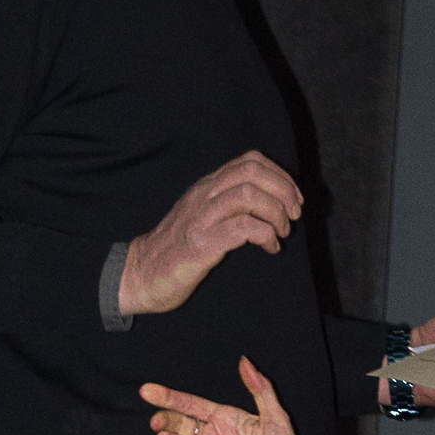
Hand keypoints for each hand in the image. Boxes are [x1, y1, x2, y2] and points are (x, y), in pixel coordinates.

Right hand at [118, 153, 301, 316]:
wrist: (141, 273)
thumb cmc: (176, 248)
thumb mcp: (201, 214)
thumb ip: (227, 202)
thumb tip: (270, 201)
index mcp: (206, 186)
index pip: (249, 161)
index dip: (280, 175)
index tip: (294, 197)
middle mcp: (203, 195)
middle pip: (252, 172)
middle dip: (283, 191)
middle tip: (294, 214)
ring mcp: (201, 218)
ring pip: (248, 195)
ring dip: (276, 213)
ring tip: (281, 232)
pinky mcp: (201, 243)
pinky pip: (243, 228)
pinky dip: (266, 235)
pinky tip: (270, 248)